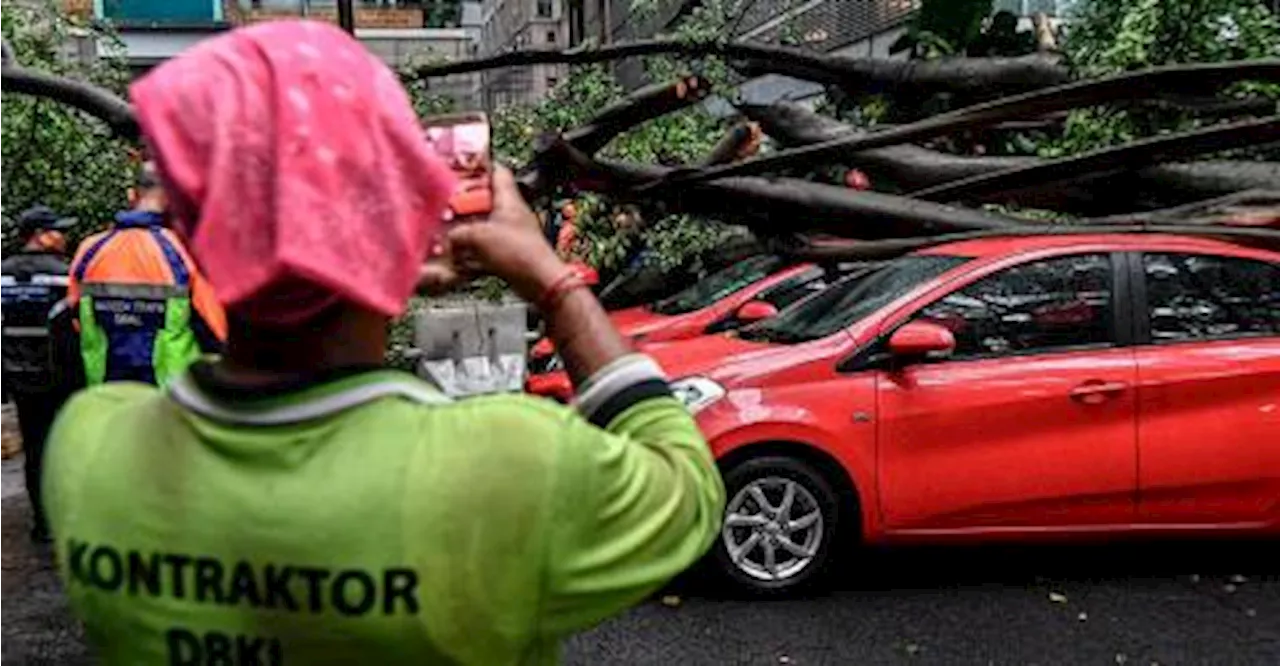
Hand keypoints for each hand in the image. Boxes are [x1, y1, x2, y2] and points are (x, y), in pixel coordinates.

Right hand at [419, 165, 568, 301]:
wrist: (539, 281)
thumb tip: (448, 238)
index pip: (497, 172)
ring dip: (468, 229)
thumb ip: (458, 234)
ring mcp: (513, 233)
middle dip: (466, 204)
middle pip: (486, 200)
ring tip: (450, 233)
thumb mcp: (478, 236)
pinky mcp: (512, 252)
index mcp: (509, 199)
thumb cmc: (518, 253)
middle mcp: (512, 213)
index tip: (462, 167)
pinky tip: (462, 257)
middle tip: (447, 206)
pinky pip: (489, 246)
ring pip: (486, 224)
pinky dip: (475, 250)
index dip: (480, 166)